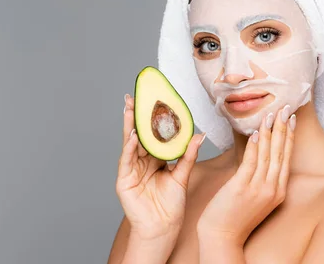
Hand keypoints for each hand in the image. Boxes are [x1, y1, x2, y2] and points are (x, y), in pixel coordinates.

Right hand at [115, 94, 205, 240]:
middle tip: (134, 97)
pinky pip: (127, 160)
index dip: (152, 118)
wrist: (164, 227)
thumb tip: (200, 135)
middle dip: (136, 116)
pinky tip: (132, 136)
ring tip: (131, 109)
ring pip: (130, 143)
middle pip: (139, 134)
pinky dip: (129, 147)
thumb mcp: (182, 175)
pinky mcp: (124, 179)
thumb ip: (188, 155)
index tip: (153, 99)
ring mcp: (131, 169)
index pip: (153, 134)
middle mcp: (142, 161)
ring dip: (130, 126)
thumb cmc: (172, 204)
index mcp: (155, 159)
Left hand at [196, 104, 295, 246]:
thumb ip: (261, 177)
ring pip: (267, 155)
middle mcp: (272, 189)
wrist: (223, 236)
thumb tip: (259, 153)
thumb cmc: (235, 215)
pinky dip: (254, 147)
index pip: (286, 157)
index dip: (289, 136)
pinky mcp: (241, 188)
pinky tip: (255, 134)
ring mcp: (258, 189)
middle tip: (286, 108)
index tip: (291, 118)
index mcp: (278, 191)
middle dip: (284, 128)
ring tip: (271, 114)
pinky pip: (250, 163)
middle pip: (280, 153)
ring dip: (269, 132)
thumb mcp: (256, 196)